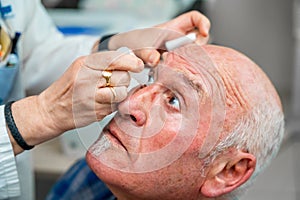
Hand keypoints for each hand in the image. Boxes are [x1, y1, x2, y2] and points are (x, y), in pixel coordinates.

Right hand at [10, 51, 142, 152]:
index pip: (115, 59)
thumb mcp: (81, 66)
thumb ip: (104, 62)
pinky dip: (114, 104)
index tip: (138, 65)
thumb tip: (132, 61)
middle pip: (123, 77)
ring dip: (120, 93)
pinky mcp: (96, 113)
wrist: (52, 110)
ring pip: (122, 93)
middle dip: (124, 79)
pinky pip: (116, 106)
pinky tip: (102, 102)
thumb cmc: (69, 87)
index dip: (131, 62)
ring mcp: (92, 98)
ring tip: (107, 93)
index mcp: (84, 64)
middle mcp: (88, 80)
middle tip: (113, 82)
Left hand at [108, 11, 210, 65]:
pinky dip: (184, 70)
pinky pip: (187, 66)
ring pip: (195, 55)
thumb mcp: (140, 44)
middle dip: (199, 48)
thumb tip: (155, 60)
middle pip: (200, 40)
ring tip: (179, 65)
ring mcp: (180, 52)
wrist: (130, 55)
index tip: (204, 32)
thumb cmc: (137, 43)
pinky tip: (176, 74)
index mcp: (175, 27)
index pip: (195, 19)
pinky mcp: (178, 65)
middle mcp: (180, 39)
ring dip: (191, 61)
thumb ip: (146, 52)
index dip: (203, 23)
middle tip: (190, 56)